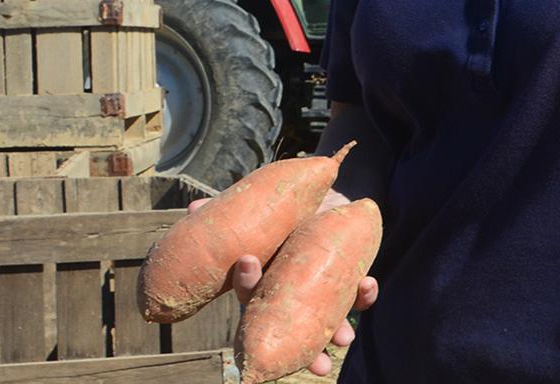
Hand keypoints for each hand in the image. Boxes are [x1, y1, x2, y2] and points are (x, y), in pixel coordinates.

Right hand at [187, 198, 380, 376]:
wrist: (335, 195)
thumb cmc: (293, 210)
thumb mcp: (269, 211)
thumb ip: (236, 210)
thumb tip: (192, 207)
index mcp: (267, 281)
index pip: (251, 294)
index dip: (247, 284)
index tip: (249, 264)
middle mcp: (293, 296)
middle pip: (293, 331)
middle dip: (305, 353)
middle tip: (316, 364)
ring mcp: (321, 292)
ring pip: (327, 325)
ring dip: (336, 335)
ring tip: (344, 340)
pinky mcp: (348, 280)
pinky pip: (357, 297)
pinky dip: (364, 295)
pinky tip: (367, 285)